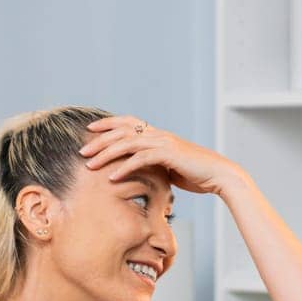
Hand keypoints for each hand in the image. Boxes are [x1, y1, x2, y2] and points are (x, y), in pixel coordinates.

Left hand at [79, 116, 243, 195]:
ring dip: (106, 154)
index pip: (128, 123)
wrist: (219, 175)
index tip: (89, 130)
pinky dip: (124, 168)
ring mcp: (164, 143)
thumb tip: (143, 173)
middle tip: (82, 151)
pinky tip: (112, 177)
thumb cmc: (197, 175)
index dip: (108, 124)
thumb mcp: (171, 168)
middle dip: (100, 140)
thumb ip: (156, 166)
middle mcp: (159, 135)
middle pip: (122, 131)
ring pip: (127, 143)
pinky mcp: (169, 155)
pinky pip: (141, 159)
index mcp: (159, 135)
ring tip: (90, 165)